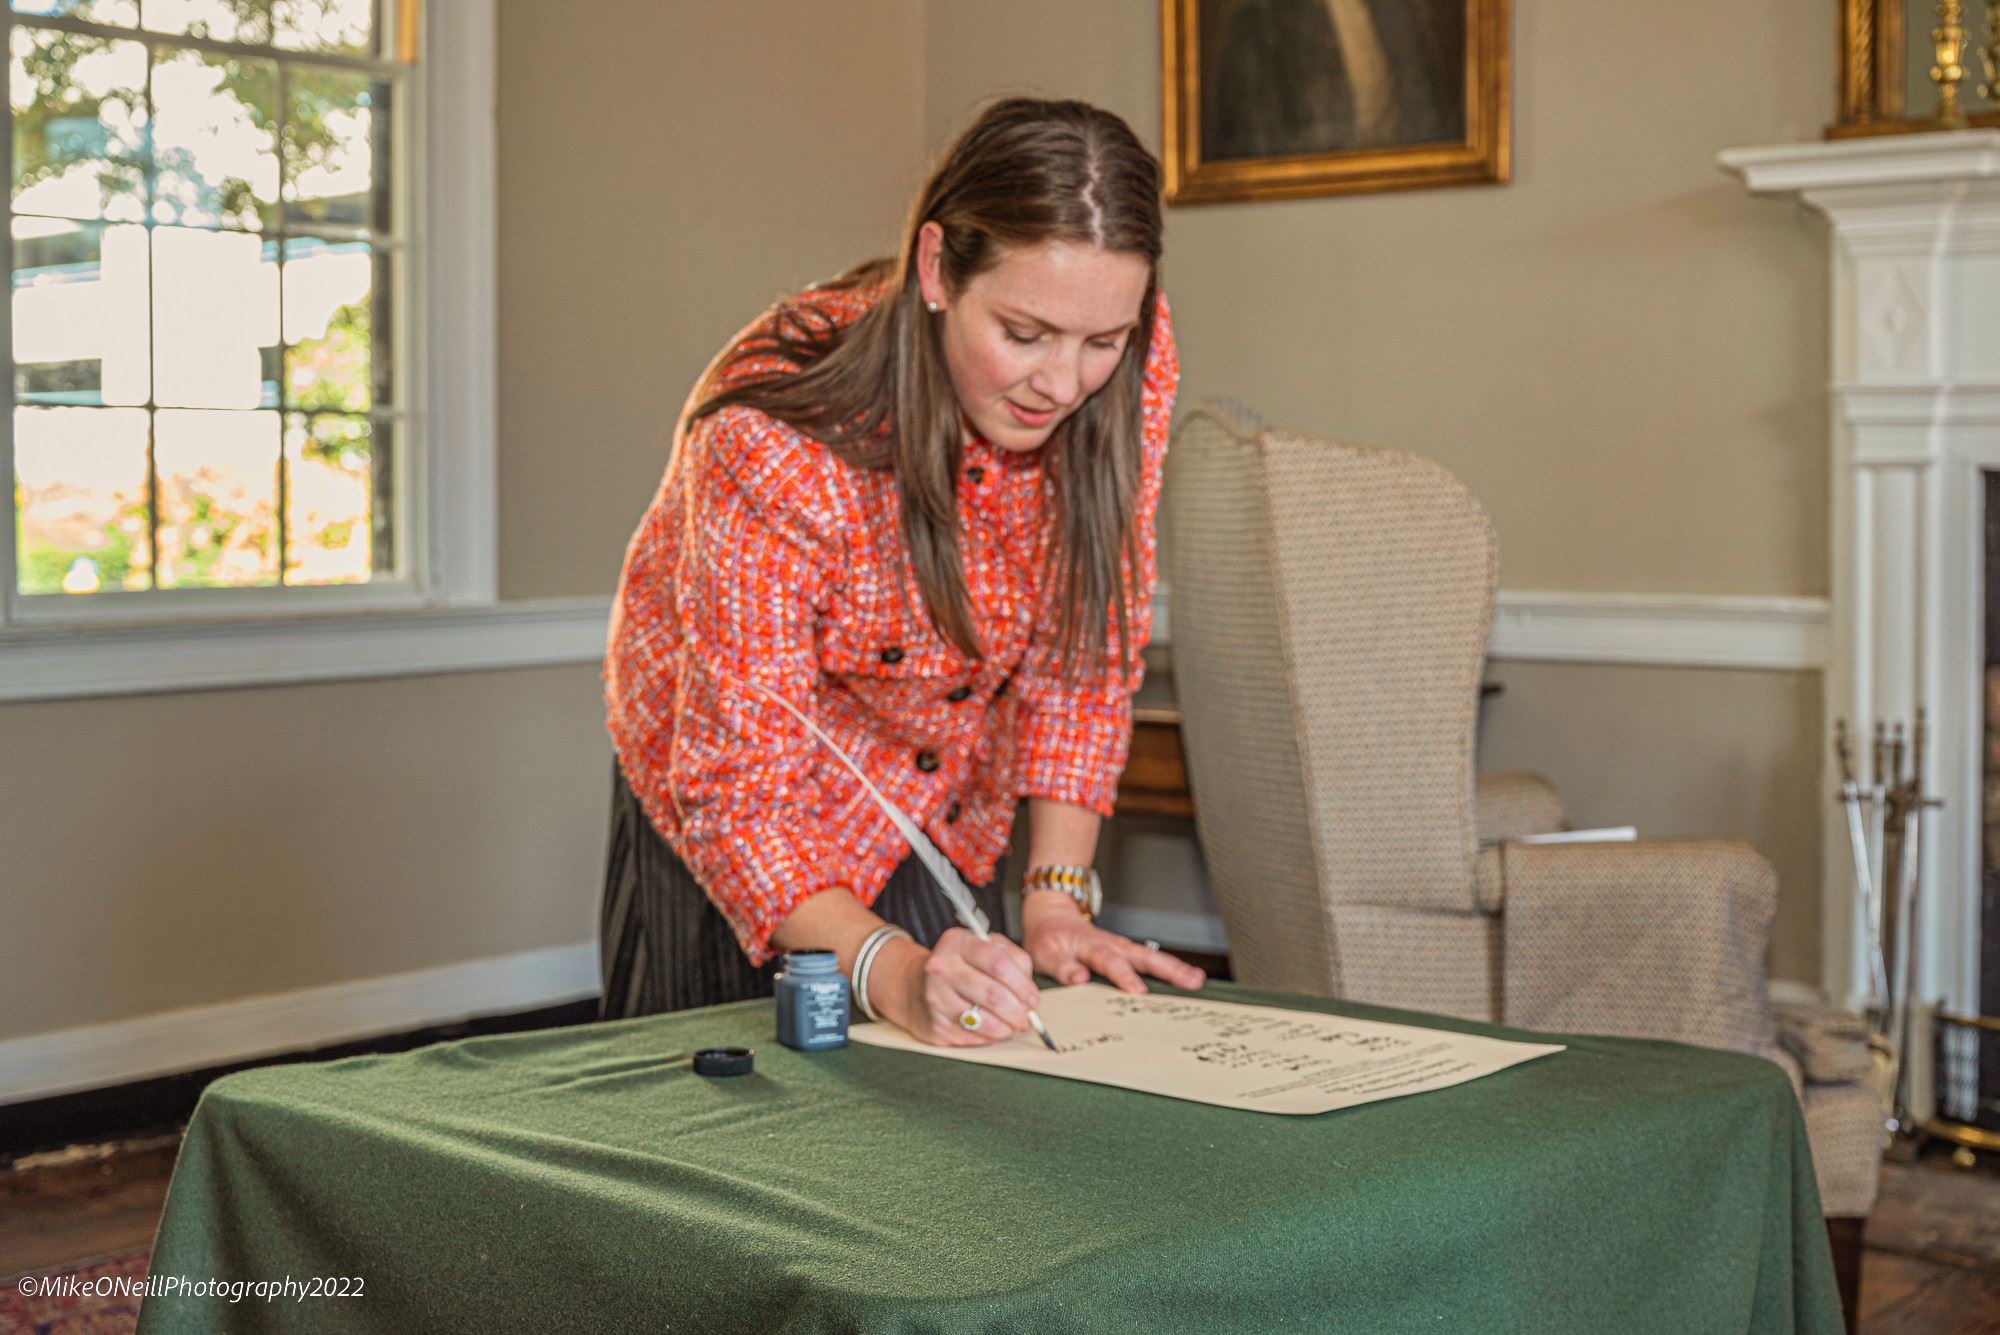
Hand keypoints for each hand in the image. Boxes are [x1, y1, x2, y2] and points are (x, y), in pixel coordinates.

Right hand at [870, 929, 1040, 1046]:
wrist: (912, 985)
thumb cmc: (958, 966)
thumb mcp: (982, 948)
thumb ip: (1012, 959)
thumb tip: (1030, 993)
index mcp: (958, 943)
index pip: (999, 963)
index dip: (1023, 985)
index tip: (1033, 999)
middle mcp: (942, 968)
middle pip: (993, 994)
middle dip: (1018, 1011)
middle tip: (1026, 1018)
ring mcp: (935, 998)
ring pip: (985, 1021)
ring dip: (1007, 1028)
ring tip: (1012, 1026)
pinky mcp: (934, 1025)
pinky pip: (973, 1037)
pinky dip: (990, 1037)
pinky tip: (992, 1030)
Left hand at [1021, 893, 1206, 993]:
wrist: (1052, 916)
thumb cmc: (1048, 938)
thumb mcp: (1044, 953)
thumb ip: (1062, 967)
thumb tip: (1080, 980)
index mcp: (1091, 946)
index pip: (1109, 962)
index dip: (1124, 976)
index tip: (1138, 991)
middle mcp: (1112, 945)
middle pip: (1143, 957)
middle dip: (1168, 969)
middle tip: (1190, 981)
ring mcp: (1122, 948)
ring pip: (1152, 957)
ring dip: (1175, 968)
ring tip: (1197, 980)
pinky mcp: (1127, 953)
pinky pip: (1151, 960)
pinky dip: (1170, 968)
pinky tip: (1188, 978)